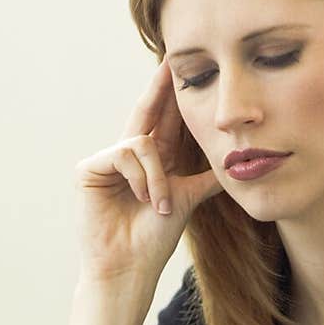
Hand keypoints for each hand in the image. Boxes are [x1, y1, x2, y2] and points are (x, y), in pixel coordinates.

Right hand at [74, 57, 223, 286]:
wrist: (130, 267)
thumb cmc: (153, 240)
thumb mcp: (187, 200)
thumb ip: (205, 178)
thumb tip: (234, 162)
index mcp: (152, 162)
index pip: (165, 120)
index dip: (174, 95)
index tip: (185, 68)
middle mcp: (128, 157)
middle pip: (147, 112)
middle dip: (161, 87)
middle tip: (173, 57)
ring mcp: (107, 162)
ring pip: (141, 142)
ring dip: (157, 176)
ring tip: (160, 204)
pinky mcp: (88, 169)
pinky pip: (125, 154)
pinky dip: (141, 178)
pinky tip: (142, 200)